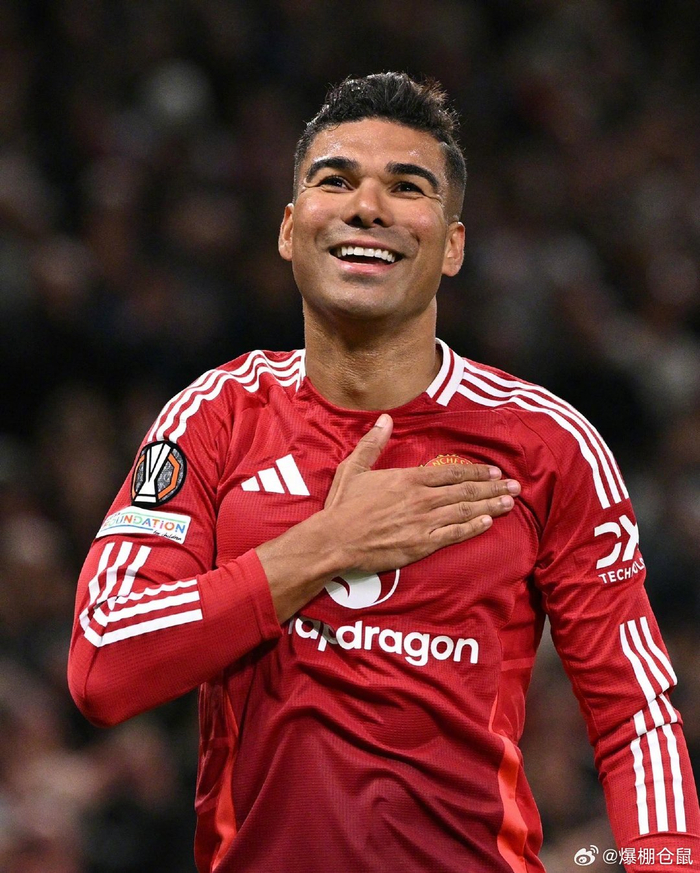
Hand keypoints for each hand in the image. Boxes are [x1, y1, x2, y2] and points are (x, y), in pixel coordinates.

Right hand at [322, 413, 519, 572]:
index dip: (475, 472)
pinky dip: (473, 527)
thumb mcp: (355, 468)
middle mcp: (422, 499)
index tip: (493, 472)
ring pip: (465, 511)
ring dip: (490, 506)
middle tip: (515, 486)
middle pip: (465, 491)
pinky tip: (488, 523)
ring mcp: (424, 522)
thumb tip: (384, 419)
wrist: (335, 540)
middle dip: (492, 488)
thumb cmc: (343, 506)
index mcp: (408, 480)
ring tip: (509, 503)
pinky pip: (454, 534)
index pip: (450, 473)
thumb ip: (373, 444)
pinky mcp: (422, 543)